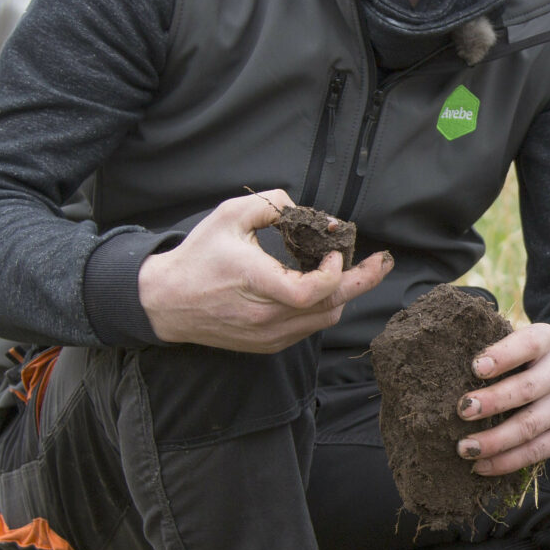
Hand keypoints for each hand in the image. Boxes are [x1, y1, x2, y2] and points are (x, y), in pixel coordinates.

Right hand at [137, 189, 391, 352]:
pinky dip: (323, 306)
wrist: (167, 302)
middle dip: (363, 281)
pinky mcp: (268, 344)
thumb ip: (273, 204)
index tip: (334, 252)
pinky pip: (309, 327)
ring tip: (349, 269)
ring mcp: (268, 335)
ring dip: (343, 294)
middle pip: (329, 307)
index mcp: (254, 282)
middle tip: (383, 261)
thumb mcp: (230, 215)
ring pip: (324, 319)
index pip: (309, 293)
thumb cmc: (199, 256)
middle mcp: (264, 315)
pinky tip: (322, 286)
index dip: (334, 273)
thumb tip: (316, 217)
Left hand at [456, 321, 549, 475]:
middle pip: (527, 388)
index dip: (503, 356)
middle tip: (463, 411)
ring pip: (530, 425)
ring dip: (495, 440)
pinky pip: (537, 452)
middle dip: (494, 401)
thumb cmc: (523, 365)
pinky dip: (506, 461)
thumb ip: (489, 353)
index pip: (528, 344)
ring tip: (465, 448)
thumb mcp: (514, 348)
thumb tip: (442, 368)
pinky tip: (481, 465)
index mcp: (547, 341)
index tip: (475, 368)